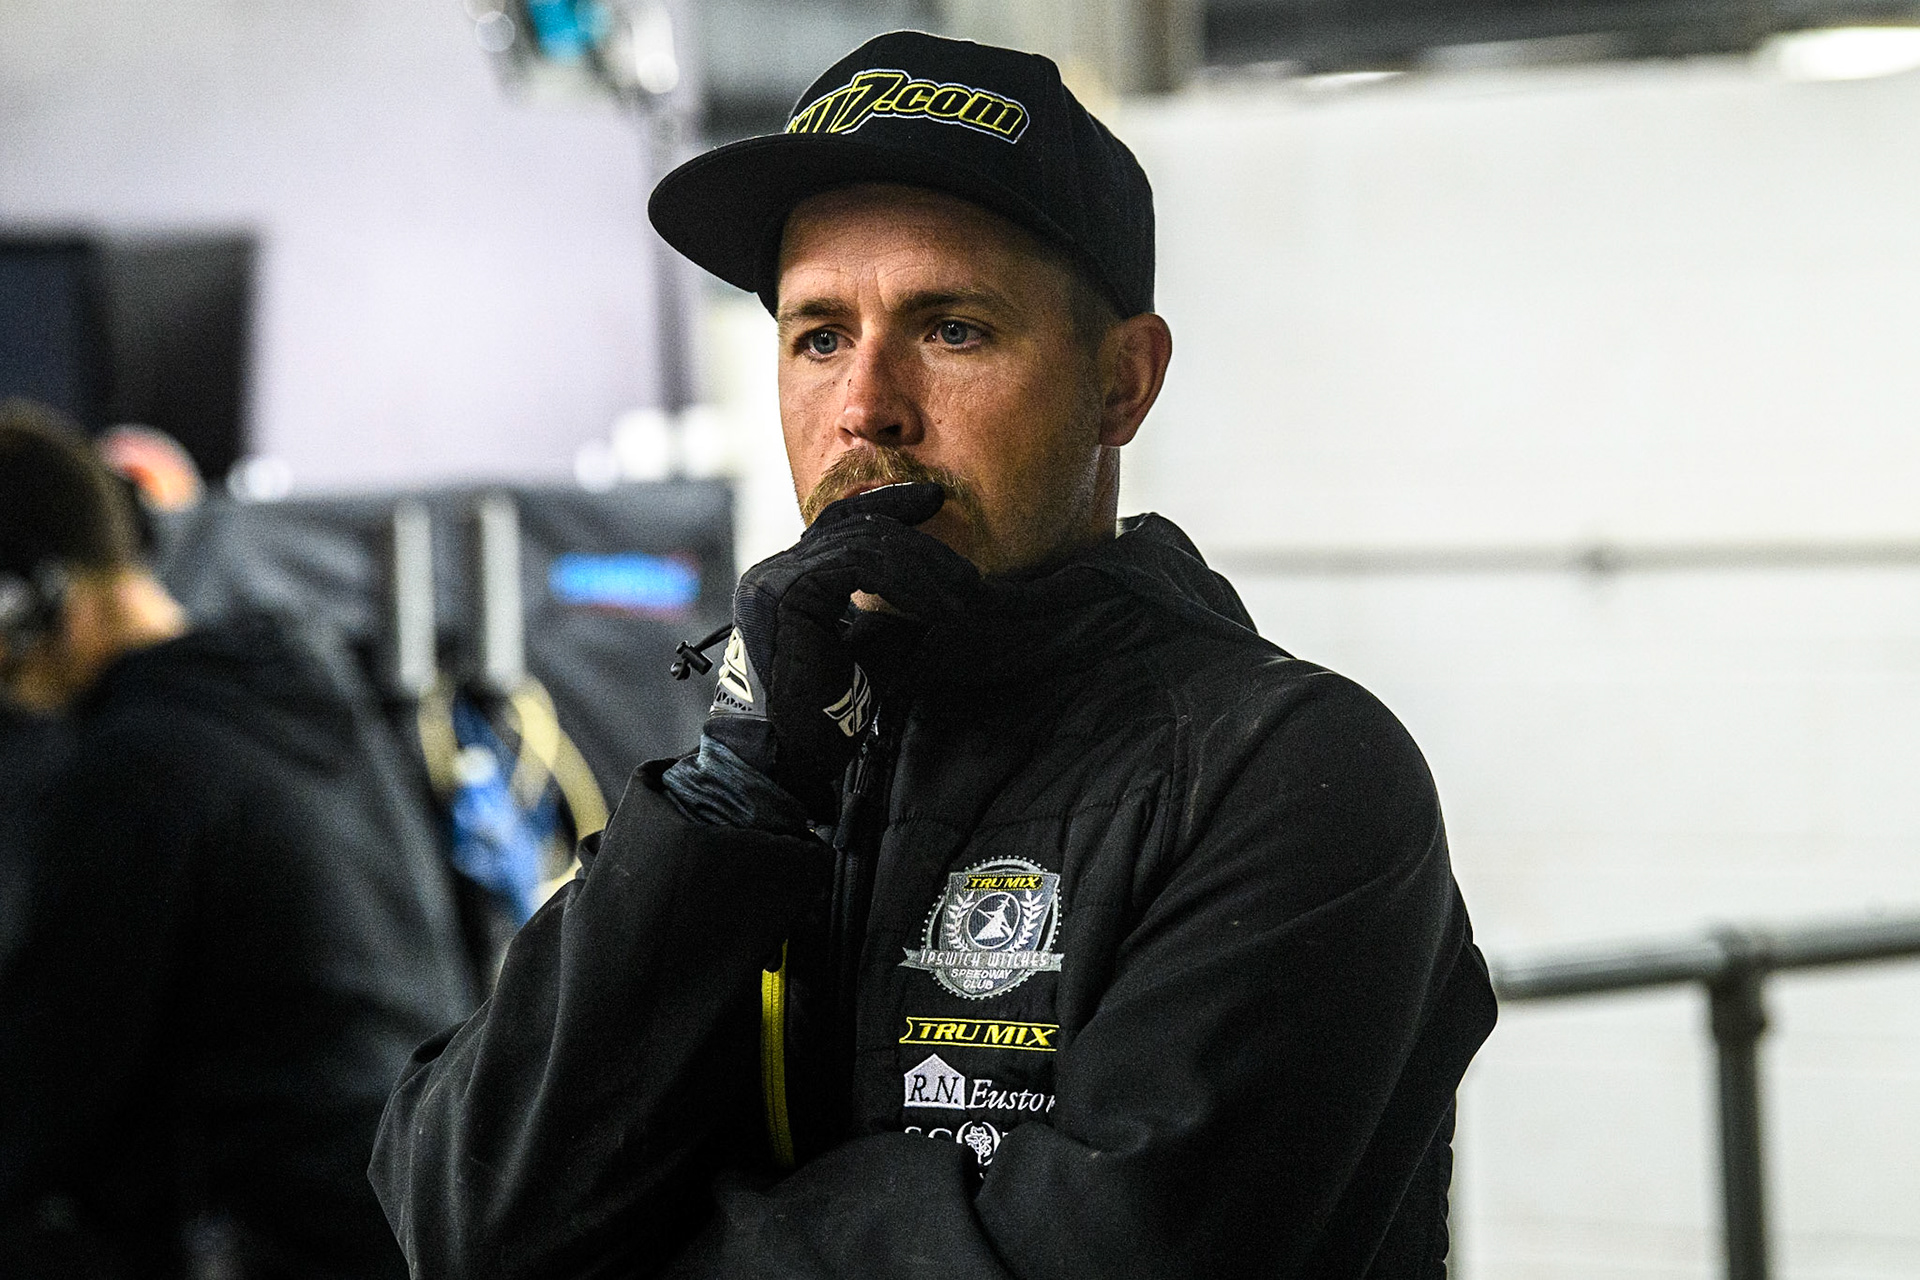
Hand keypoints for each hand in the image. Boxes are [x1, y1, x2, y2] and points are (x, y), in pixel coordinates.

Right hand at [704, 482, 978, 819]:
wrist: (784, 763)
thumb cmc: (818, 724)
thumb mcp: (867, 658)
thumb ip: (889, 621)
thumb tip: (932, 596)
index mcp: (787, 583)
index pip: (840, 526)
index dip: (888, 507)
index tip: (934, 501)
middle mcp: (774, 572)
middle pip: (856, 529)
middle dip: (921, 544)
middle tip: (969, 573)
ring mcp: (774, 579)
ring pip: (862, 543)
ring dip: (923, 567)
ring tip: (964, 595)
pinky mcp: (786, 593)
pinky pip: (858, 565)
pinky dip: (907, 581)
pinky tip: (938, 605)